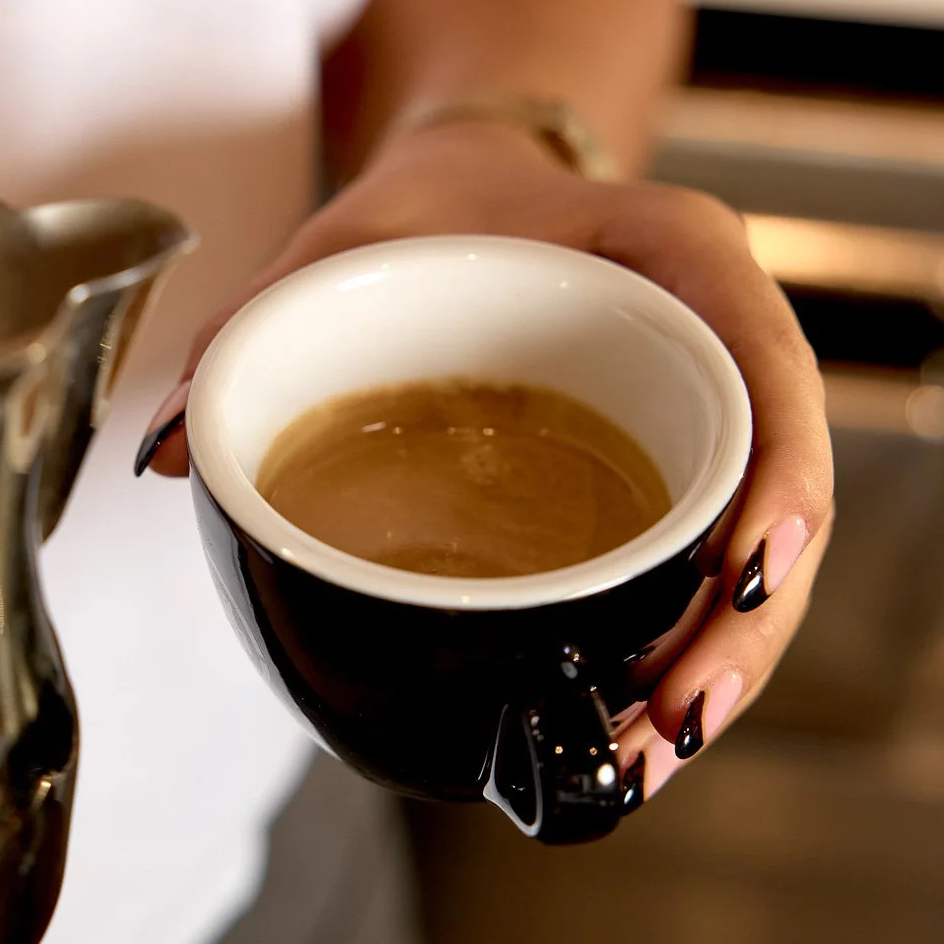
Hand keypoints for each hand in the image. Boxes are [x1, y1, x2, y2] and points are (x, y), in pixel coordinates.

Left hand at [136, 122, 833, 801]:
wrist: (466, 188)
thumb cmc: (423, 210)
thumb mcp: (340, 242)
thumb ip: (253, 325)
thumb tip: (163, 452)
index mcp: (672, 252)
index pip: (768, 360)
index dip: (780, 479)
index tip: (744, 574)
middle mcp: (716, 333)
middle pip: (779, 492)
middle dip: (742, 624)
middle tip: (665, 722)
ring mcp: (707, 407)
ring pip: (755, 550)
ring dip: (718, 662)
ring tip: (641, 755)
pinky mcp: (675, 466)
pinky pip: (702, 558)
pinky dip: (675, 642)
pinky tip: (629, 723)